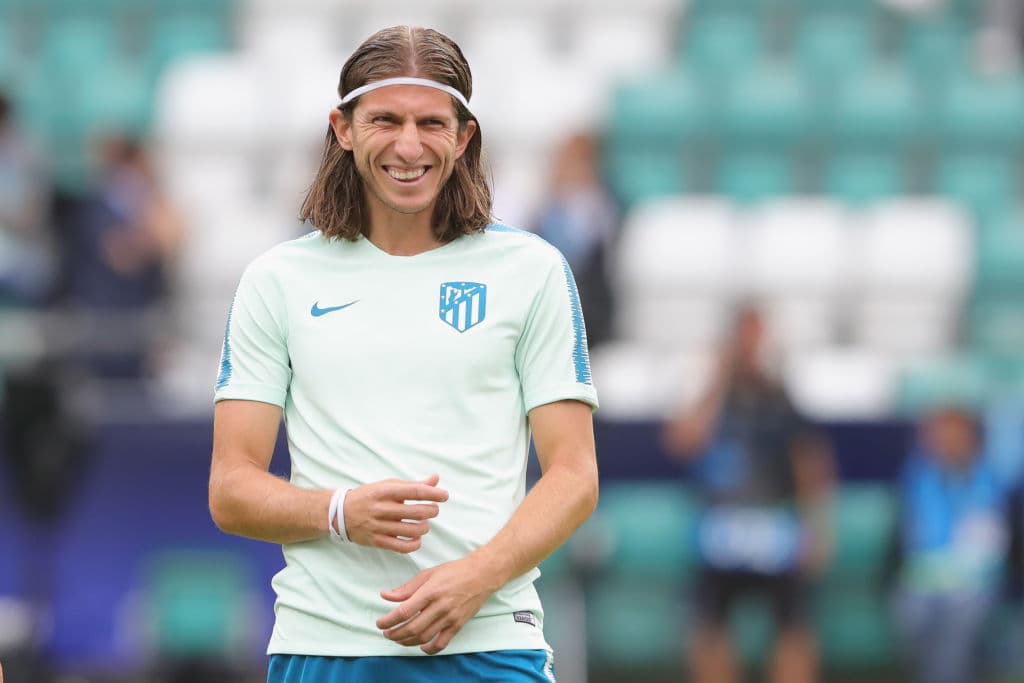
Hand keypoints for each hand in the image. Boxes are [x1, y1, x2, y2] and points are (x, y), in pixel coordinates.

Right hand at [343, 474, 447, 552]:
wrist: (340, 513)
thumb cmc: (369, 496)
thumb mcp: (388, 485)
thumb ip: (413, 484)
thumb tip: (436, 479)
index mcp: (385, 491)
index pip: (415, 491)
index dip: (433, 493)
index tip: (444, 496)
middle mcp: (382, 508)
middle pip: (417, 512)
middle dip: (432, 511)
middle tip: (434, 510)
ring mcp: (378, 526)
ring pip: (412, 530)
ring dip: (425, 527)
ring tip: (424, 523)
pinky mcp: (377, 541)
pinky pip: (402, 547)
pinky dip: (415, 544)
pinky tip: (417, 538)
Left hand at [377, 557, 494, 653]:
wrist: (481, 575)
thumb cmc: (454, 572)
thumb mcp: (428, 574)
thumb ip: (406, 588)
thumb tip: (385, 595)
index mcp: (430, 591)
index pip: (404, 611)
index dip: (389, 620)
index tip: (380, 623)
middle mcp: (440, 606)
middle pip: (412, 628)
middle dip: (395, 634)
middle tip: (387, 633)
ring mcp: (450, 618)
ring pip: (424, 637)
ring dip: (407, 641)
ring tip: (399, 638)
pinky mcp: (458, 625)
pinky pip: (441, 643)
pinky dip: (429, 649)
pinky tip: (421, 646)